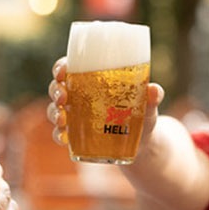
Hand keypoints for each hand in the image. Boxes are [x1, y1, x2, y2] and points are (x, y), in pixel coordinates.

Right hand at [46, 56, 163, 150]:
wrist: (143, 143)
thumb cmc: (143, 114)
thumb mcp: (148, 106)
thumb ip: (151, 98)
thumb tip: (155, 90)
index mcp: (92, 79)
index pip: (70, 67)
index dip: (61, 67)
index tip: (62, 71)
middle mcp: (80, 95)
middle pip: (58, 87)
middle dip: (55, 91)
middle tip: (63, 98)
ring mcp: (76, 115)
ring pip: (55, 109)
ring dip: (53, 113)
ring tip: (62, 119)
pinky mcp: (77, 135)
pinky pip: (61, 134)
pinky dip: (59, 135)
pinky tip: (64, 138)